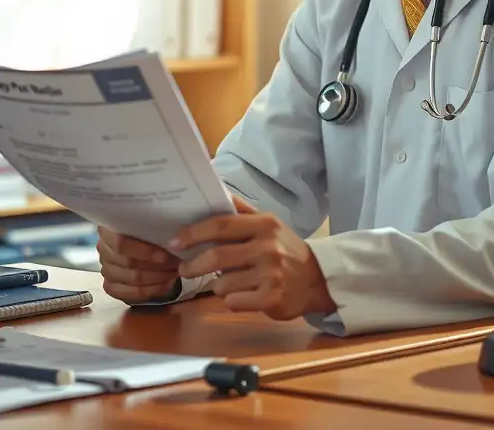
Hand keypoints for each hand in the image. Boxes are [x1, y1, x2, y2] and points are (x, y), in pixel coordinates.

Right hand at [96, 226, 181, 304]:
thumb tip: (173, 237)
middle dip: (156, 266)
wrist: (147, 241)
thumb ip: (156, 225)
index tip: (165, 256)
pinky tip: (165, 285)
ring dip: (156, 278)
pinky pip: (127, 294)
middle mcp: (103, 247)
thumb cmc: (151, 228)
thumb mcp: (153, 220)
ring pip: (130, 278)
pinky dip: (149, 291)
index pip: (121, 242)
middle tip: (176, 265)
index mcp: (110, 227)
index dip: (144, 251)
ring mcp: (105, 267)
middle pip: (127, 262)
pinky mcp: (110, 284)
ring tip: (174, 273)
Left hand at [171, 196, 335, 320]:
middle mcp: (267, 247)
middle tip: (183, 268)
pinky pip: (234, 302)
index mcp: (264, 224)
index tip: (175, 240)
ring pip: (222, 283)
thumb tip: (216, 191)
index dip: (194, 233)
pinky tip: (242, 294)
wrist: (317, 279)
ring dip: (218, 285)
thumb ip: (241, 211)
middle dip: (193, 264)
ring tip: (227, 281)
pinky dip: (232, 300)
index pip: (221, 225)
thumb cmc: (285, 249)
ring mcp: (270, 274)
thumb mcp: (268, 224)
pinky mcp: (272, 298)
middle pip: (216, 256)